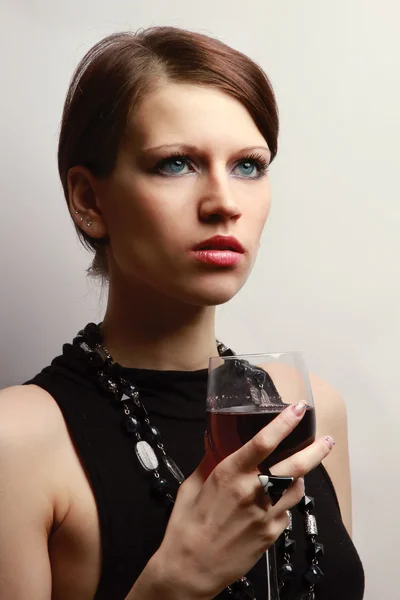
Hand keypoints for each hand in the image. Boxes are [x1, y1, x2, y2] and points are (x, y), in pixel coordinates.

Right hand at [153, 403, 333, 599]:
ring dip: (300, 476)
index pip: (262, 442)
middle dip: (315, 450)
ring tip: (299, 469)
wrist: (190, 570)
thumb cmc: (185, 527)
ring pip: (296, 488)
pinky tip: (278, 500)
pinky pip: (286, 511)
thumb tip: (215, 445)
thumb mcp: (190, 487)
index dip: (283, 423)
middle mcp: (252, 492)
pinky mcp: (271, 534)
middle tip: (327, 440)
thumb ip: (207, 463)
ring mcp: (265, 515)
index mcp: (229, 475)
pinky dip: (285, 501)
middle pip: (293, 466)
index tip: (297, 409)